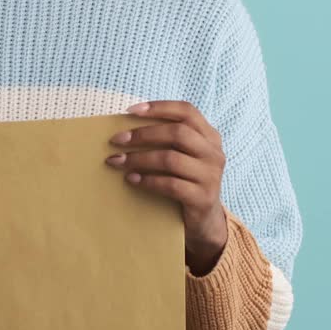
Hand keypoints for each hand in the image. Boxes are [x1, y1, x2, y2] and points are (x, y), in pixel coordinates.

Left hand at [106, 100, 228, 273]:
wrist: (205, 222)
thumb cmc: (186, 182)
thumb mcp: (183, 157)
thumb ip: (167, 141)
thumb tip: (125, 128)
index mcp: (210, 136)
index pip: (187, 111)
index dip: (159, 107)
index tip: (130, 111)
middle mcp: (214, 153)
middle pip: (178, 132)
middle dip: (143, 134)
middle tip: (117, 140)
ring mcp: (211, 176)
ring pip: (171, 158)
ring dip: (139, 158)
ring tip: (118, 162)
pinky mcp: (203, 198)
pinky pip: (171, 184)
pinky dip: (147, 180)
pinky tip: (132, 180)